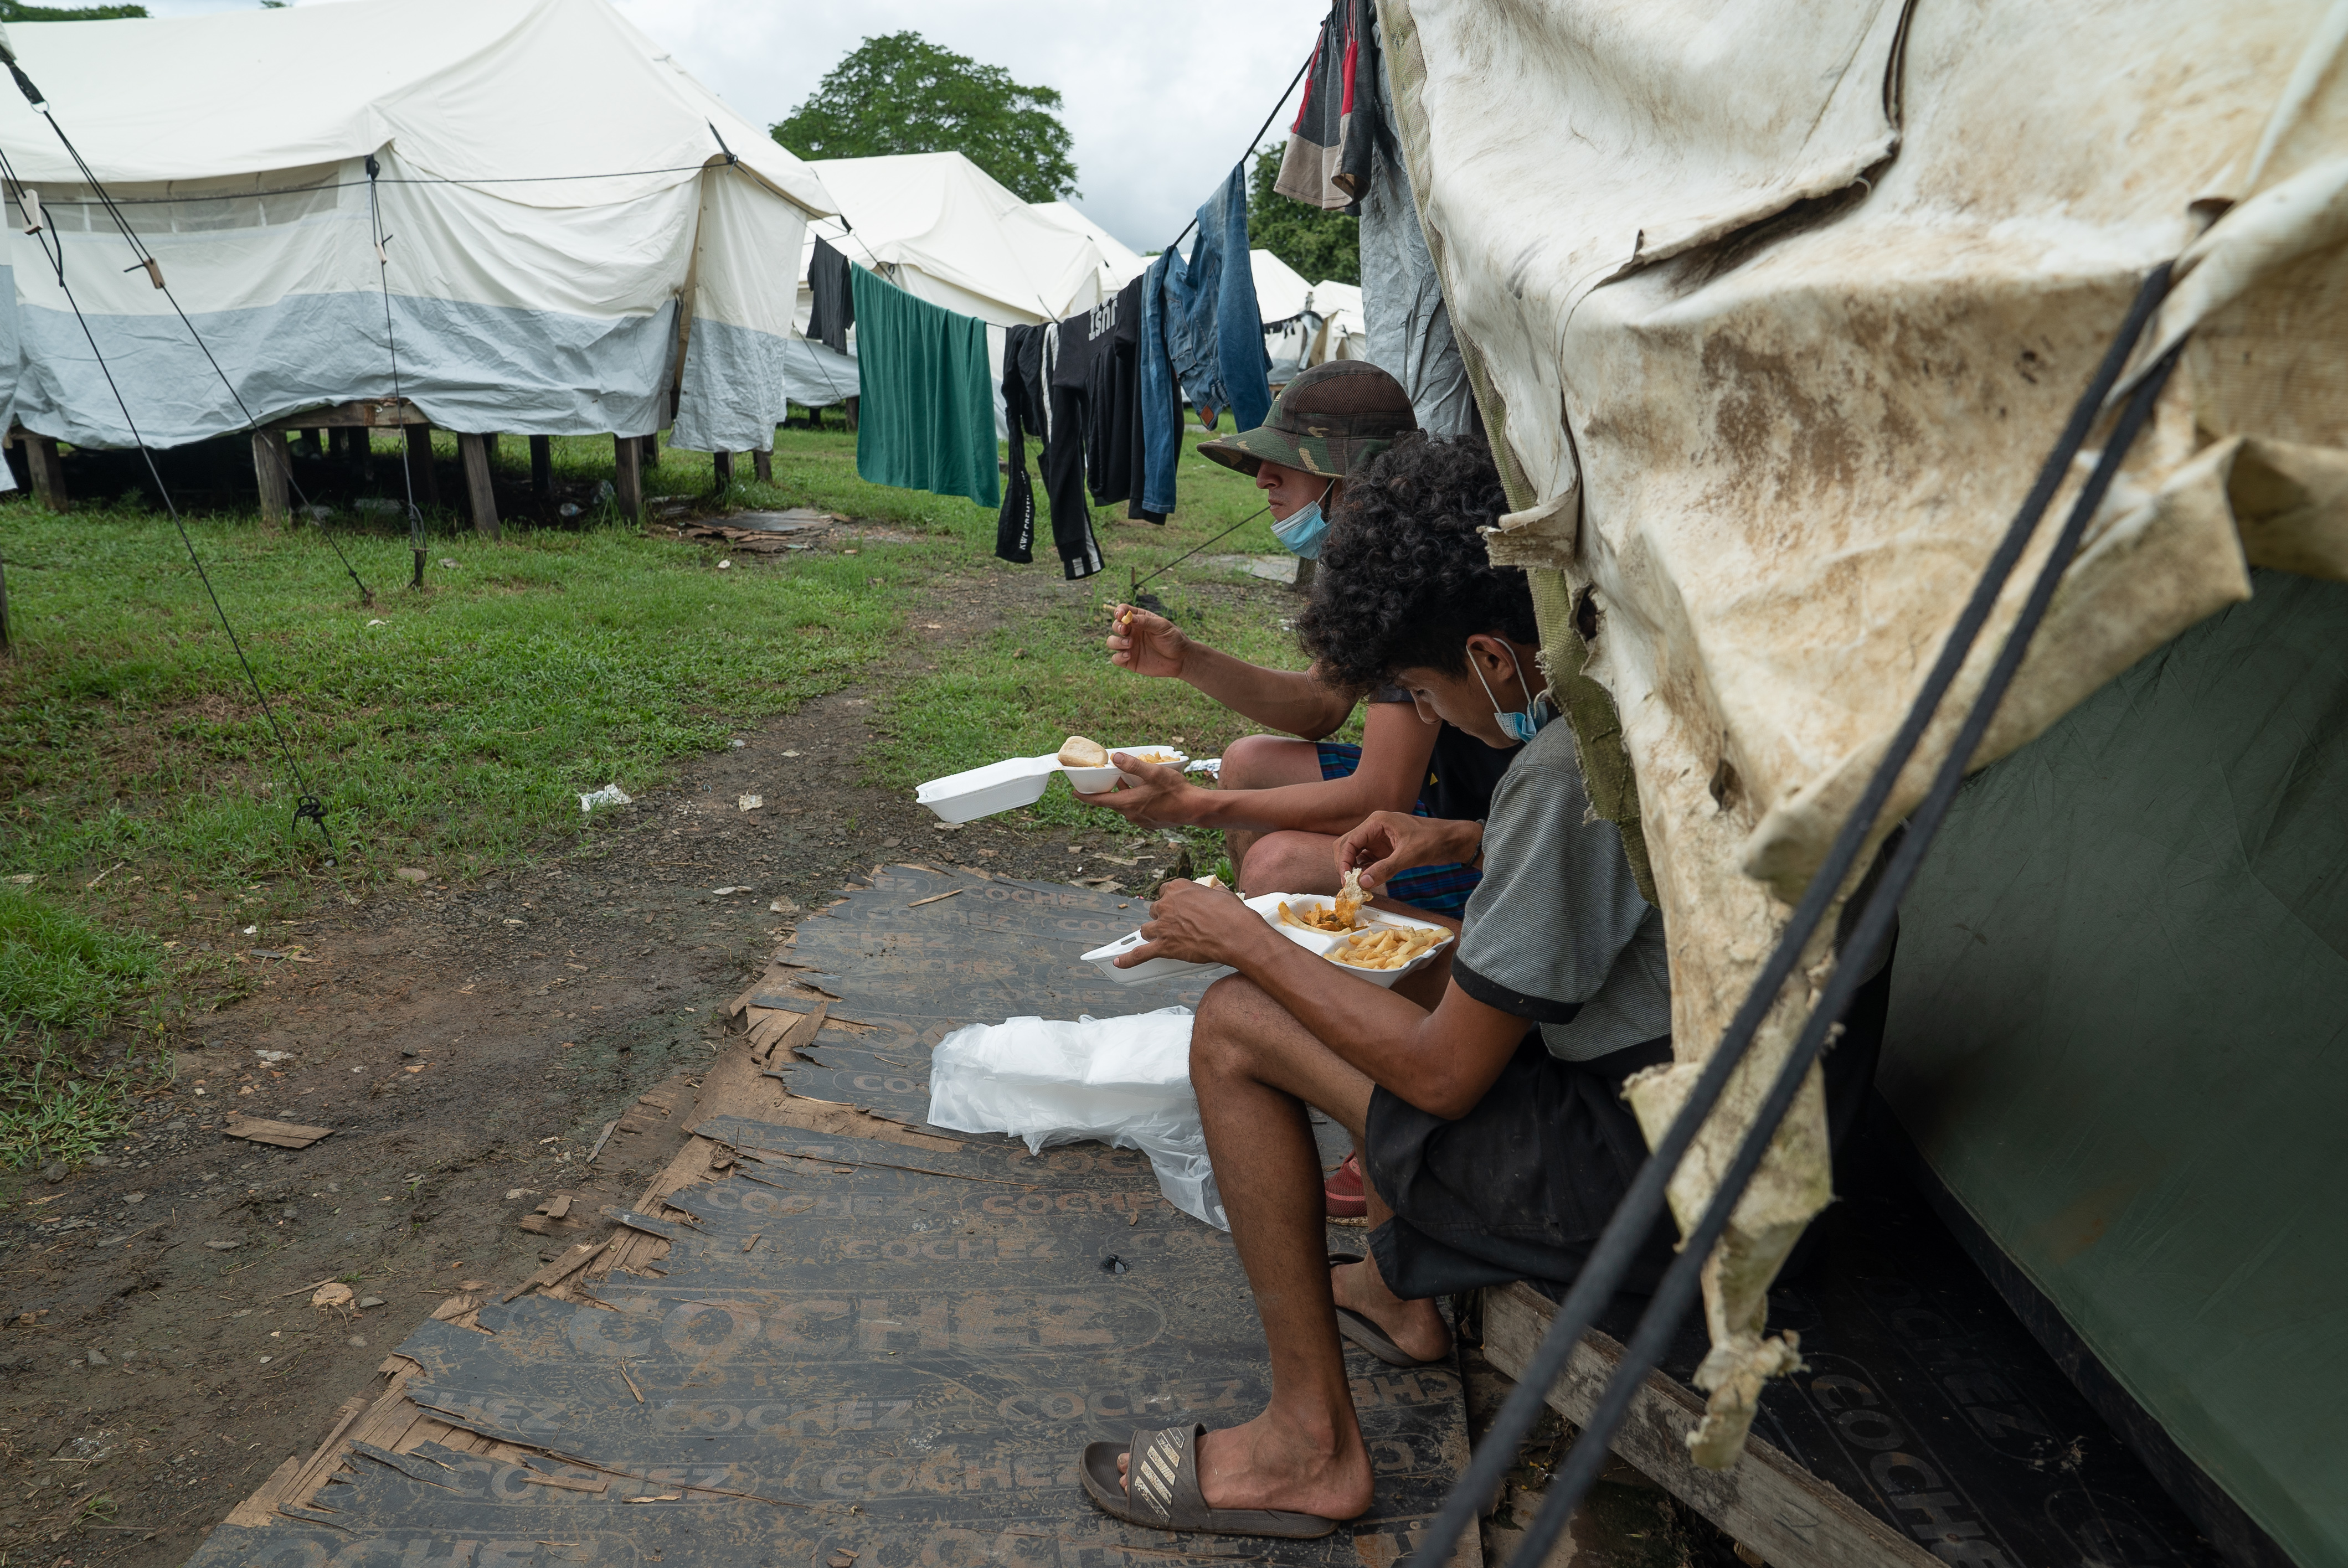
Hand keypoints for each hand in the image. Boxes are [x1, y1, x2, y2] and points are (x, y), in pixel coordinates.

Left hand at [1069, 754, 1202, 826]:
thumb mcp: (1153, 773)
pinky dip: (1134, 801)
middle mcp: (1131, 815)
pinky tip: (1143, 791)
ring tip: (1125, 780)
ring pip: (1125, 806)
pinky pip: (1136, 811)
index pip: (1099, 801)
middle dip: (1107, 791)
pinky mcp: (1151, 823)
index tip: (1074, 792)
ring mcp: (1141, 821)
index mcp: (1128, 804)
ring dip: (1123, 794)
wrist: (1195, 809)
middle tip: (1105, 779)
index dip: (1084, 796)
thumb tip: (1114, 756)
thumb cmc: (1176, 791)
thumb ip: (1133, 765)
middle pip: (1112, 803)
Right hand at [1105, 603, 1191, 679]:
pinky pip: (1116, 659)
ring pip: (1111, 642)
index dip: (1119, 611)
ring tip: (1130, 643)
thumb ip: (1146, 622)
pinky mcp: (1129, 661)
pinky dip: (1119, 657)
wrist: (1181, 659)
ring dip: (1116, 642)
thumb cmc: (1174, 639)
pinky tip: (1129, 655)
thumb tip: (1129, 618)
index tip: (1121, 615)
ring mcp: (1129, 646)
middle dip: (1117, 626)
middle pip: (1115, 625)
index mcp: (1139, 619)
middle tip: (1125, 630)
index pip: (1123, 611)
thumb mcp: (1163, 627)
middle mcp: (1132, 632)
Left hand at [1118, 876, 1264, 968]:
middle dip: (1163, 918)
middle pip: (1155, 911)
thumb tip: (1214, 894)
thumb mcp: (1223, 894)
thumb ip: (1211, 893)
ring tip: (1161, 940)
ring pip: (1146, 930)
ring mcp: (1163, 926)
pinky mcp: (1164, 946)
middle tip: (1176, 925)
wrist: (1236, 935)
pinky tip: (1119, 962)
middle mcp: (1167, 904)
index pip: (1165, 891)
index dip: (1169, 901)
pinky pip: (1140, 954)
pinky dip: (1128, 959)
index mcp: (1179, 888)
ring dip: (1152, 935)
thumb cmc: (1233, 915)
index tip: (1175, 907)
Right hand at [1335, 811, 1482, 894]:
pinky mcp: (1385, 849)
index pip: (1349, 841)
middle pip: (1347, 846)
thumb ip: (1385, 869)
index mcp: (1377, 822)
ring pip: (1356, 854)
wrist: (1453, 841)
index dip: (1343, 862)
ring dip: (1354, 870)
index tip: (1346, 881)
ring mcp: (1378, 839)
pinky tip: (1368, 883)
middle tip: (1349, 886)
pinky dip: (1365, 872)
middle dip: (1345, 865)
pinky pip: (1368, 861)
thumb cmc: (1434, 840)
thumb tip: (1362, 883)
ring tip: (1358, 888)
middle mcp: (1374, 828)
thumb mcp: (1409, 856)